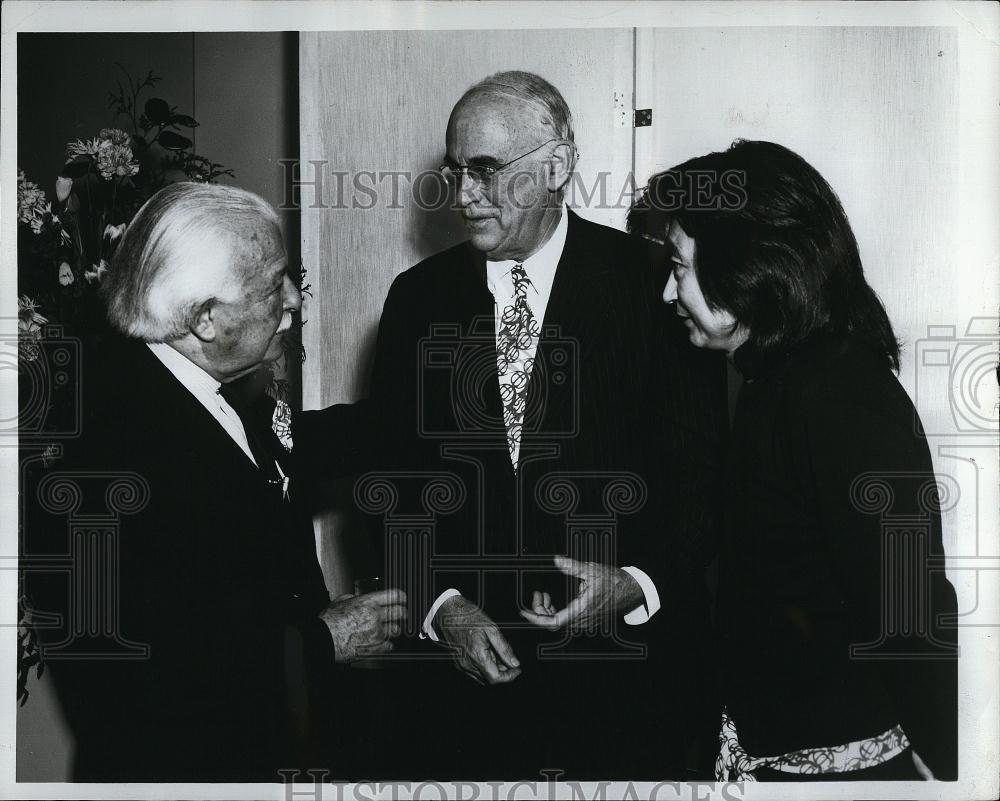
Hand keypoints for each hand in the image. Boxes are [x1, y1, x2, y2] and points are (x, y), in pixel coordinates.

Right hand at [319, 588, 406, 662]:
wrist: (323, 640)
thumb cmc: (328, 622)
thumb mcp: (339, 601)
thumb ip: (353, 598)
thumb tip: (357, 597)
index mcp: (367, 602)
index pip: (394, 595)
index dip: (401, 596)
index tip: (403, 599)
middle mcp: (374, 615)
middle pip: (399, 612)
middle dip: (402, 613)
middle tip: (401, 614)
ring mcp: (376, 632)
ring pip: (396, 629)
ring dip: (395, 629)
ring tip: (392, 629)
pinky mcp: (374, 647)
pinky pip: (389, 645)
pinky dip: (388, 644)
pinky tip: (385, 642)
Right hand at [435, 595, 520, 685]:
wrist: (449, 614)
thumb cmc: (470, 618)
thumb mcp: (492, 628)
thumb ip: (504, 648)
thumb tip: (514, 663)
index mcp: (477, 655)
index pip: (495, 678)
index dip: (509, 677)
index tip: (517, 669)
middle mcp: (467, 664)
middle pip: (489, 680)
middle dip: (502, 672)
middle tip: (508, 658)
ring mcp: (461, 665)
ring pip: (482, 678)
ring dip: (493, 670)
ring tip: (495, 653)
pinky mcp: (458, 664)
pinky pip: (474, 673)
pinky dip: (484, 668)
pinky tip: (486, 653)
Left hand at [519, 555, 642, 632]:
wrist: (631, 590)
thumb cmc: (614, 581)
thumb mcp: (591, 570)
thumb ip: (572, 566)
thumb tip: (556, 560)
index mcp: (581, 610)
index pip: (553, 622)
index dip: (536, 618)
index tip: (524, 612)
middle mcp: (582, 620)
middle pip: (552, 624)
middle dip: (540, 611)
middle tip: (537, 594)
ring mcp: (585, 622)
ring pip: (558, 623)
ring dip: (547, 611)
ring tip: (544, 595)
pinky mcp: (586, 620)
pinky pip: (566, 622)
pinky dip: (556, 612)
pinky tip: (554, 601)